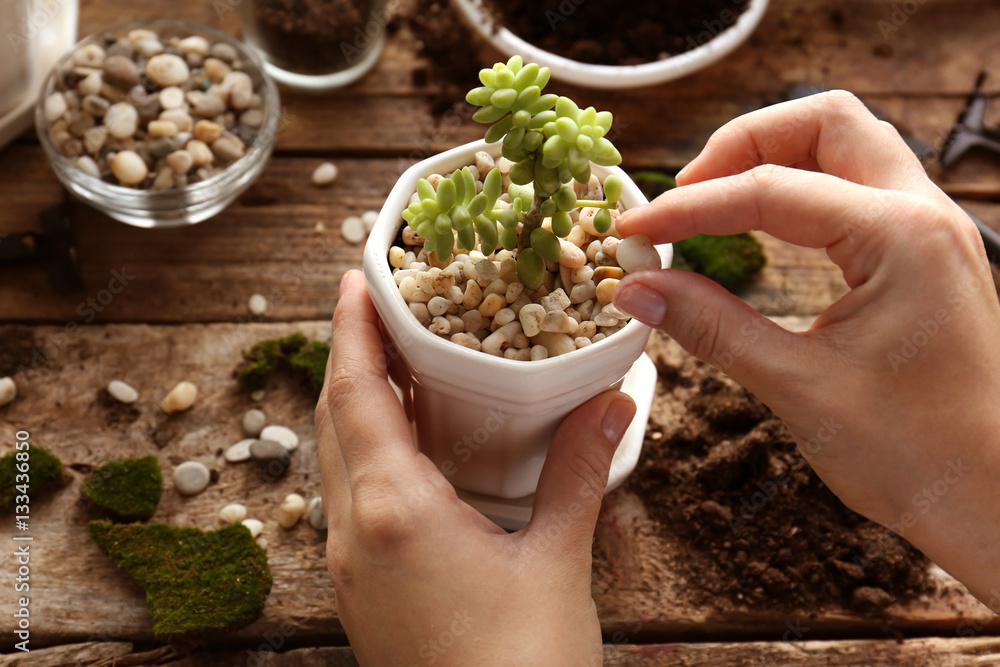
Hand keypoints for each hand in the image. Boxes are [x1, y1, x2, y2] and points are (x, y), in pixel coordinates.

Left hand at [315, 270, 635, 665]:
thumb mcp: (559, 560)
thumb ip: (581, 472)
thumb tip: (613, 398)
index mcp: (397, 510)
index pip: (358, 393)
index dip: (353, 329)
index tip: (356, 278)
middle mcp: (357, 531)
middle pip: (337, 416)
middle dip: (352, 353)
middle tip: (380, 304)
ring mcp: (353, 564)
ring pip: (337, 456)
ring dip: (356, 400)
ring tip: (392, 359)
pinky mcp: (364, 589)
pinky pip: (351, 494)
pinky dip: (368, 447)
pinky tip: (406, 443)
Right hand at [612, 91, 999, 607]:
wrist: (995, 500)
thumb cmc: (919, 455)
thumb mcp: (798, 387)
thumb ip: (711, 326)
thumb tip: (638, 290)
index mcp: (900, 238)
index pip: (769, 190)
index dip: (689, 208)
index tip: (635, 233)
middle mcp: (923, 215)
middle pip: (823, 123)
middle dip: (742, 144)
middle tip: (685, 196)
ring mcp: (929, 232)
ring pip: (845, 147)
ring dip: (774, 159)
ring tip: (713, 204)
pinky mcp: (923, 256)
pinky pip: (857, 190)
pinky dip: (801, 191)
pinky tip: (762, 230)